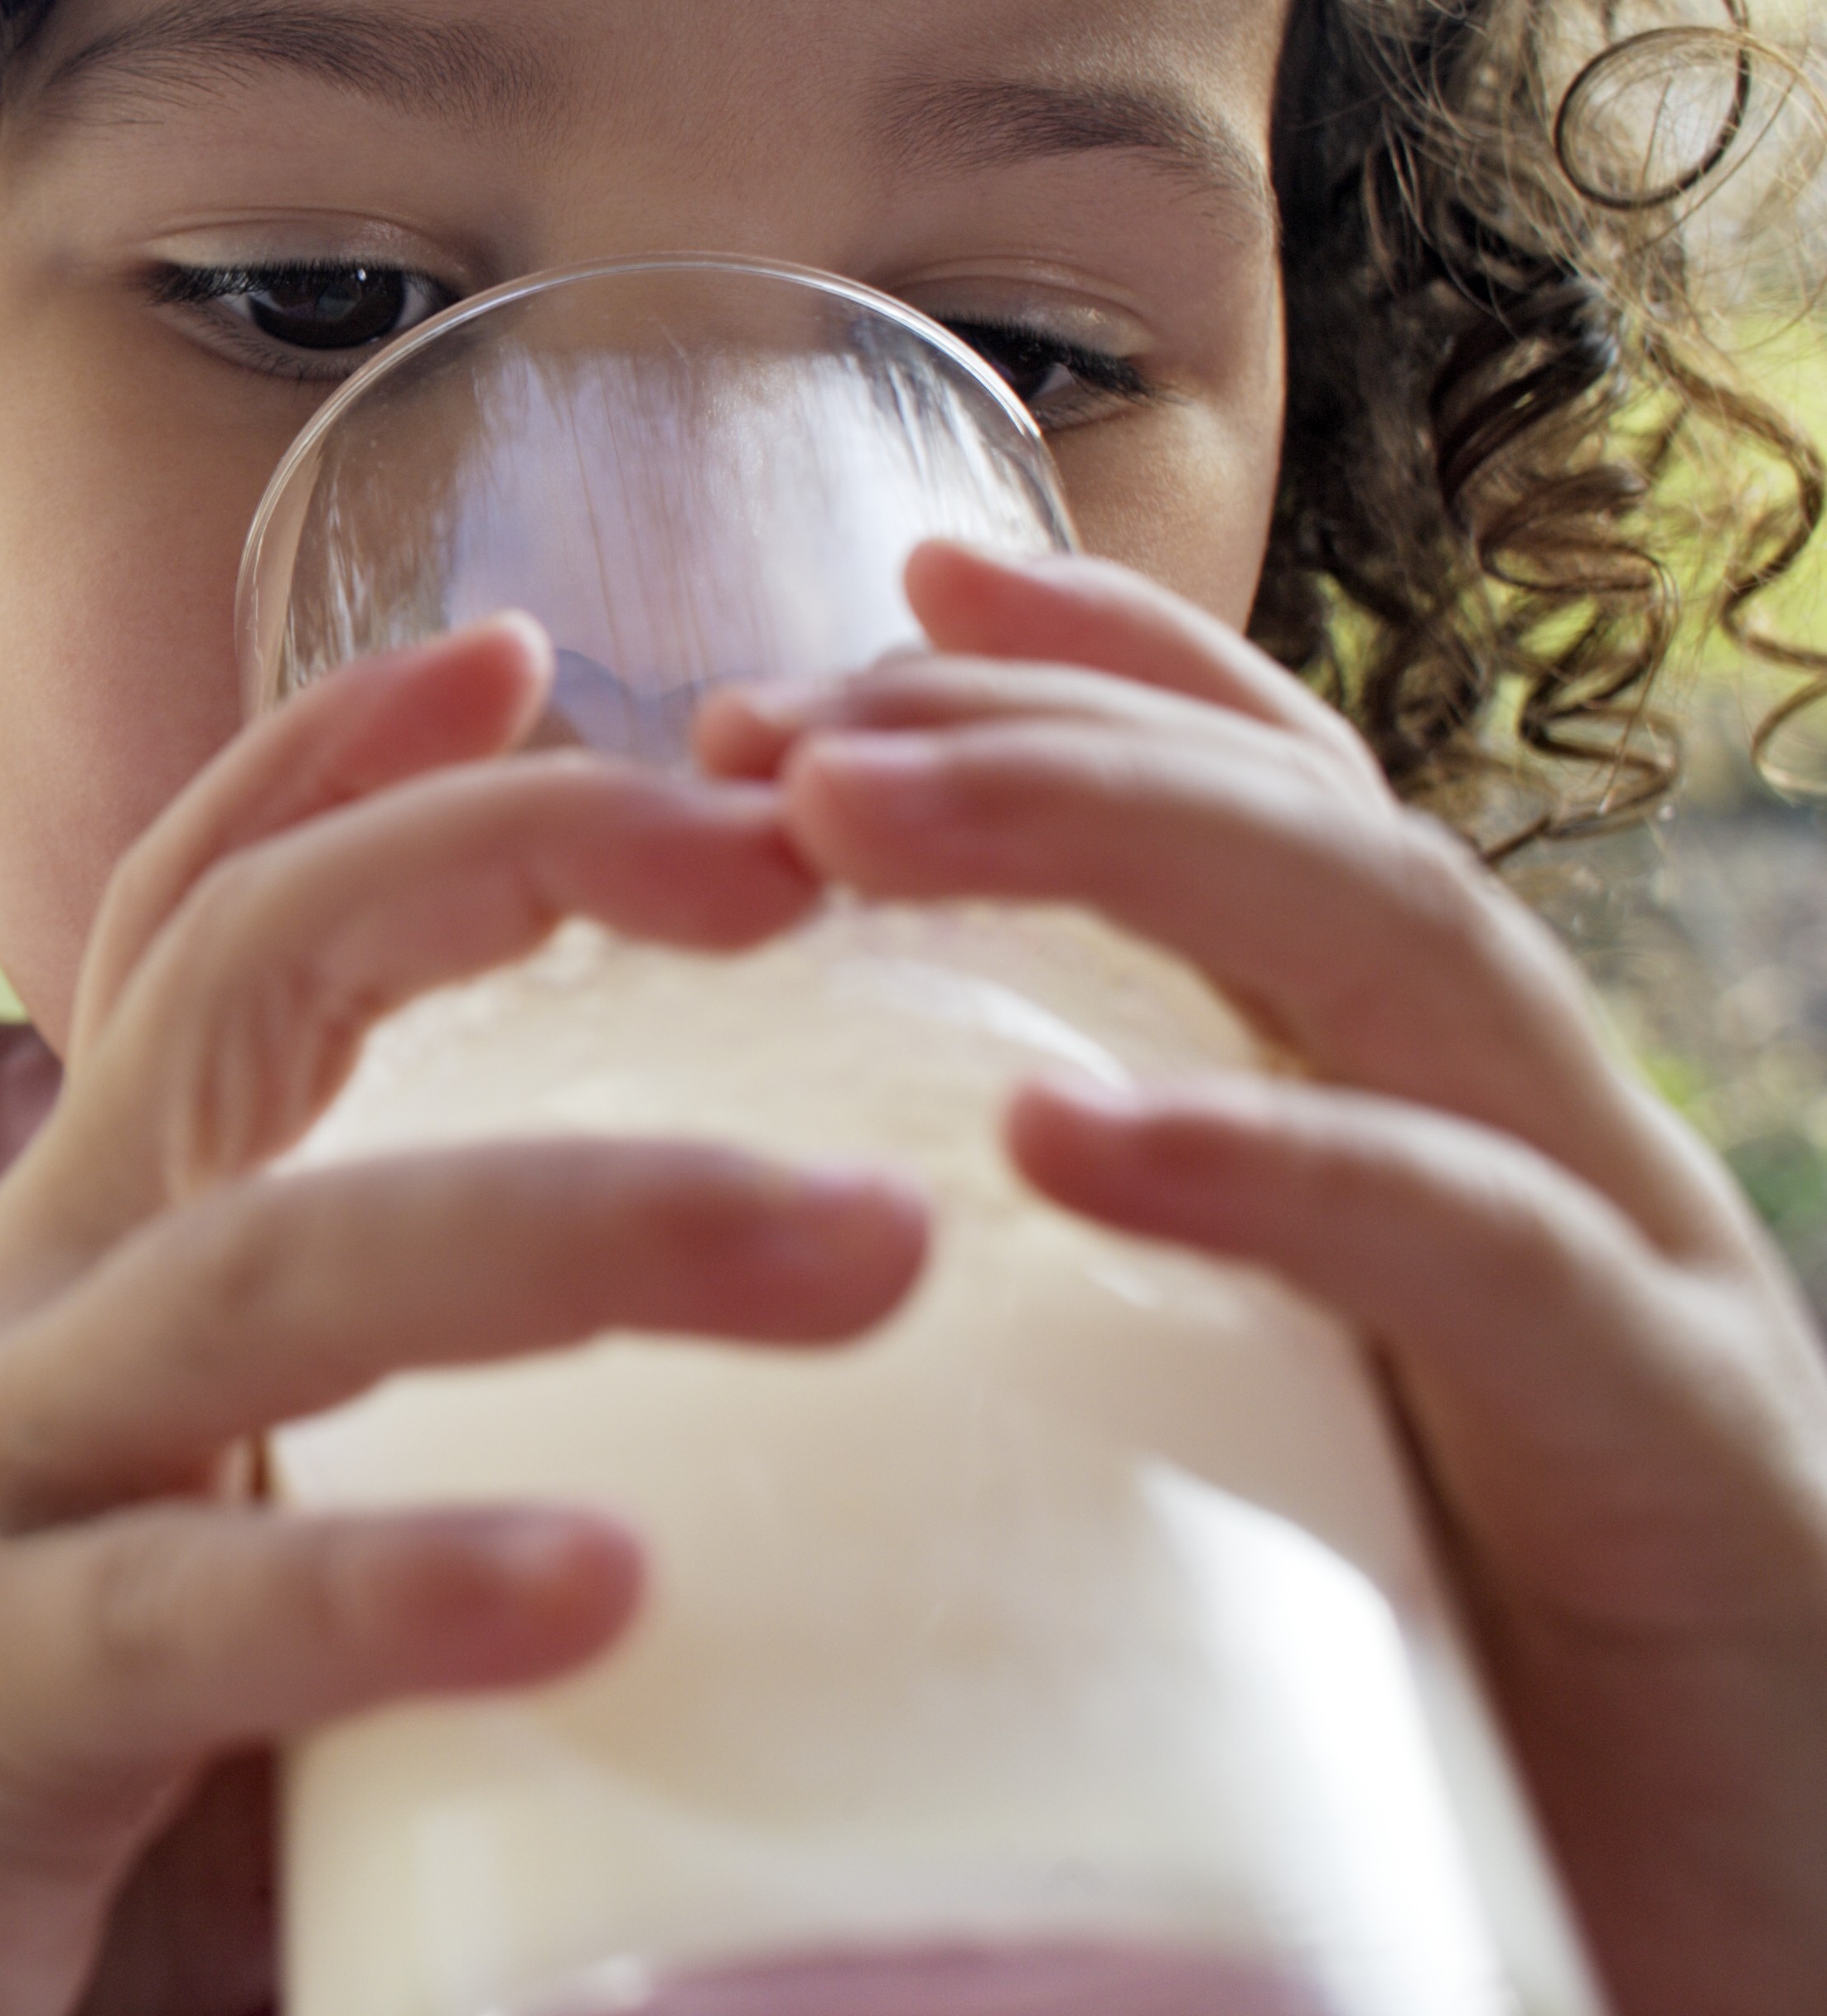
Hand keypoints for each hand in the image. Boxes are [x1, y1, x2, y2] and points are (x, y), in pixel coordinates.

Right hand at [0, 615, 928, 2015]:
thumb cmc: (84, 1646)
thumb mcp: (217, 1419)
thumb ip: (385, 1310)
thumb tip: (788, 1240)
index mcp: (105, 1208)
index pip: (198, 910)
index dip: (336, 755)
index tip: (525, 648)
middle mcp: (39, 1285)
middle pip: (248, 993)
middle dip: (515, 877)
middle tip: (797, 871)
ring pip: (263, 1279)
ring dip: (576, 1228)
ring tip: (860, 1248)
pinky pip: (187, 1610)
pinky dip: (391, 1582)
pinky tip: (593, 1585)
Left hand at [705, 540, 1826, 2015]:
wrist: (1722, 2003)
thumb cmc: (1412, 1755)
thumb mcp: (1204, 1479)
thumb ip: (1052, 1347)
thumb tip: (760, 1255)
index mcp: (1441, 1148)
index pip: (1286, 822)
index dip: (1104, 679)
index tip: (874, 607)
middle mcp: (1553, 1172)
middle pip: (1313, 838)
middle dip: (1045, 730)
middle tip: (777, 718)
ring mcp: (1648, 1304)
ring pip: (1398, 956)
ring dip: (1112, 838)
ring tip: (845, 815)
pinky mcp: (1702, 1488)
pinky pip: (1489, 1270)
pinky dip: (1278, 1172)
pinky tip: (1068, 1138)